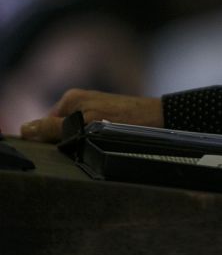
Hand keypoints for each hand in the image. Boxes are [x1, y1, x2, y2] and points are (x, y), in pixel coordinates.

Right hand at [20, 89, 163, 142]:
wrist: (162, 119)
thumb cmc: (129, 120)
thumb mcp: (88, 126)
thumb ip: (57, 128)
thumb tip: (27, 129)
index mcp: (70, 99)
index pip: (42, 126)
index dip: (45, 143)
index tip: (56, 155)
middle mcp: (79, 103)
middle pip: (57, 132)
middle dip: (62, 145)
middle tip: (78, 153)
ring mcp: (91, 112)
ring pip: (72, 136)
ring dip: (77, 146)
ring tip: (93, 149)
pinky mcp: (102, 121)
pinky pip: (85, 137)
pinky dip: (89, 145)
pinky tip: (100, 150)